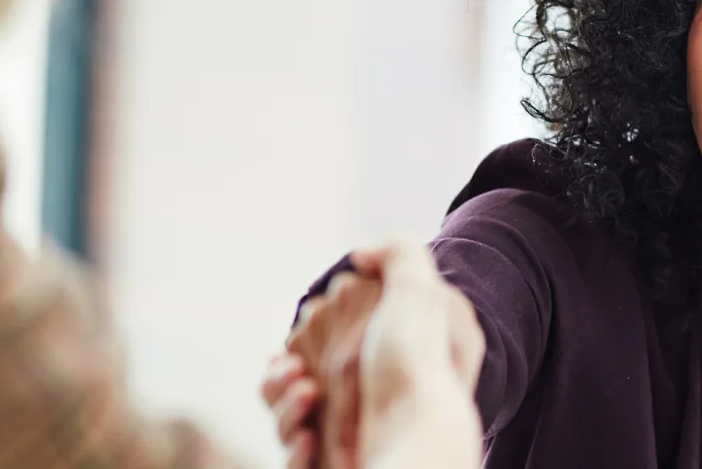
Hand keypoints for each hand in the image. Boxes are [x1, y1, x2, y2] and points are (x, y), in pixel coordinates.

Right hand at [262, 242, 484, 468]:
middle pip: (295, 378)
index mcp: (385, 358)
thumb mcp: (421, 291)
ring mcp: (350, 436)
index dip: (309, 333)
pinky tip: (308, 441)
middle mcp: (368, 398)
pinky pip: (294, 457)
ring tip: (306, 398)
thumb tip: (361, 255)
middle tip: (297, 374)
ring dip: (283, 405)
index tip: (307, 327)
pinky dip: (293, 447)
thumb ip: (398, 254)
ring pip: (286, 417)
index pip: (327, 339)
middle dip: (280, 374)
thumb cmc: (419, 368)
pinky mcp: (333, 466)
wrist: (418, 444)